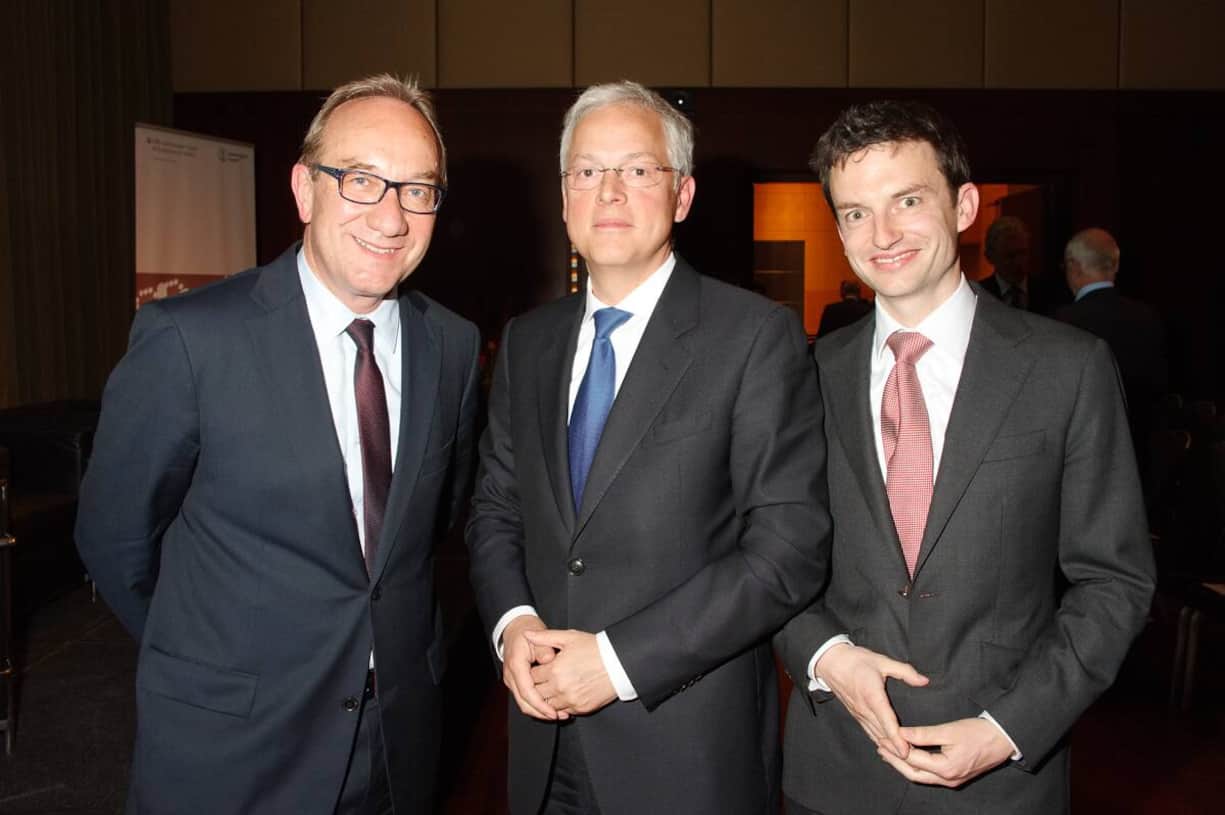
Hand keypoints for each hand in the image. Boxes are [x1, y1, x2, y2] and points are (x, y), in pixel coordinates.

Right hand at [502, 615, 561, 720]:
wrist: (516, 628)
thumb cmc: (528, 631)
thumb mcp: (538, 635)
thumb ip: (544, 648)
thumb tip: (550, 660)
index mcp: (516, 664)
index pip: (527, 691)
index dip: (540, 704)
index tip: (553, 712)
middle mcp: (511, 676)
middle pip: (524, 702)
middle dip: (541, 712)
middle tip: (559, 716)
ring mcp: (512, 680)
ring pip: (524, 703)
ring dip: (539, 711)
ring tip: (558, 714)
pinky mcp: (517, 683)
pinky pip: (525, 698)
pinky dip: (537, 705)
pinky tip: (551, 707)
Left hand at [525, 629, 616, 715]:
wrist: (619, 664)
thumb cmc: (595, 648)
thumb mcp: (569, 638)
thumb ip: (544, 637)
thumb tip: (526, 634)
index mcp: (554, 669)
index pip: (530, 677)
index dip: (532, 672)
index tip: (536, 668)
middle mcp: (560, 687)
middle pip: (536, 693)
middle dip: (536, 686)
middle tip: (542, 679)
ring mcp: (570, 700)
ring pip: (547, 705)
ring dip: (547, 698)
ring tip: (554, 687)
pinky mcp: (581, 708)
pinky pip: (563, 711)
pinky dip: (561, 705)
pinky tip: (565, 694)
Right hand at [816, 643, 928, 757]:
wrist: (831, 662)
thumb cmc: (856, 660)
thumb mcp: (882, 661)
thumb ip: (905, 672)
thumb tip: (924, 681)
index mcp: (872, 695)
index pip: (886, 721)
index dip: (896, 738)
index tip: (905, 752)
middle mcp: (865, 708)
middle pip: (882, 733)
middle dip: (896, 748)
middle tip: (913, 759)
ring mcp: (859, 713)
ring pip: (874, 735)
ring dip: (887, 747)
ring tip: (902, 758)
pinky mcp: (855, 714)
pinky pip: (868, 731)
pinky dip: (878, 741)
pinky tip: (886, 748)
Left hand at [878, 718, 1013, 786]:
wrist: (1004, 739)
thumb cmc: (979, 732)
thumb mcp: (949, 730)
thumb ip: (923, 734)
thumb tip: (900, 733)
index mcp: (946, 768)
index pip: (912, 759)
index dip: (895, 748)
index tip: (882, 737)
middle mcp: (948, 779)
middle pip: (913, 774)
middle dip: (895, 761)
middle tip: (880, 747)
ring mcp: (952, 780)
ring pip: (921, 776)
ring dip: (904, 765)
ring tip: (889, 752)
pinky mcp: (956, 777)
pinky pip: (930, 775)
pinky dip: (916, 766)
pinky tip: (909, 756)